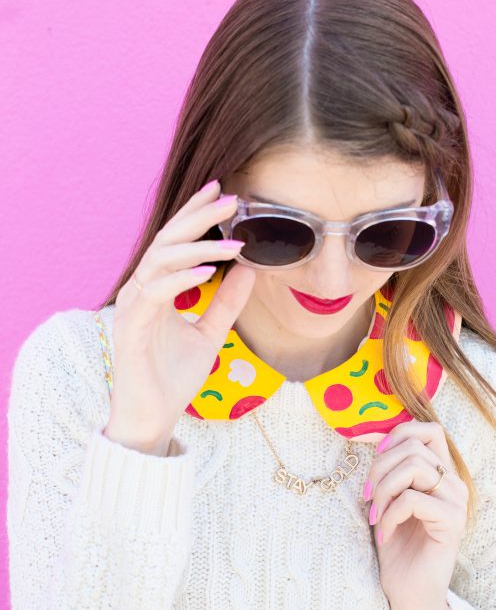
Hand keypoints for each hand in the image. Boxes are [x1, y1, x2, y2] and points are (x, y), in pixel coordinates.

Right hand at [105, 179, 255, 455]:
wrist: (152, 419)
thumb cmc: (173, 378)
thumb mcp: (210, 334)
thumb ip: (227, 302)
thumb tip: (250, 268)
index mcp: (156, 289)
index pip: (175, 241)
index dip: (196, 214)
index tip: (222, 190)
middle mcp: (140, 291)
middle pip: (167, 240)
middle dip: (199, 216)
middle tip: (231, 198)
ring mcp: (133, 308)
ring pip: (159, 261)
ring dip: (197, 246)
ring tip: (232, 241)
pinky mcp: (131, 328)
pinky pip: (155, 293)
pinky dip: (181, 278)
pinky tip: (209, 270)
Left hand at [364, 420, 467, 609]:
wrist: (409, 593)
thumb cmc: (398, 545)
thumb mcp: (389, 498)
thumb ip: (391, 469)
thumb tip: (375, 438)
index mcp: (442, 473)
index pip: (429, 429)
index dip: (398, 434)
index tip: (375, 458)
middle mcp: (454, 483)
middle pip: (414, 446)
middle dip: (380, 467)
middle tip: (368, 497)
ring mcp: (457, 502)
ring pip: (414, 467)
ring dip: (384, 489)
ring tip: (376, 515)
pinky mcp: (452, 522)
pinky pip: (412, 499)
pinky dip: (390, 514)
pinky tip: (385, 534)